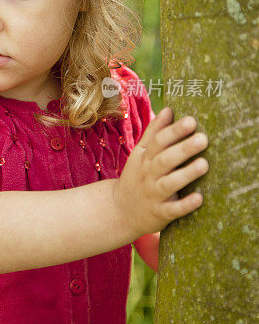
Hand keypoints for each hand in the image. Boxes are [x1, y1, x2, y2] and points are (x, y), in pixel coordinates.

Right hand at [113, 106, 208, 237]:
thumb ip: (154, 133)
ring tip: (204, 164)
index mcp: (144, 157)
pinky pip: (172, 209)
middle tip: (203, 139)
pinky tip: (199, 198)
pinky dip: (185, 205)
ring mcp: (153, 194)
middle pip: (164, 159)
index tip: (192, 120)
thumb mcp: (140, 154)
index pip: (158, 141)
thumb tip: (169, 109)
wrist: (120, 211)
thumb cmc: (137, 177)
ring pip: (169, 184)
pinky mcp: (160, 214)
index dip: (174, 131)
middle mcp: (147, 174)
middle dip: (183, 149)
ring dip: (186, 174)